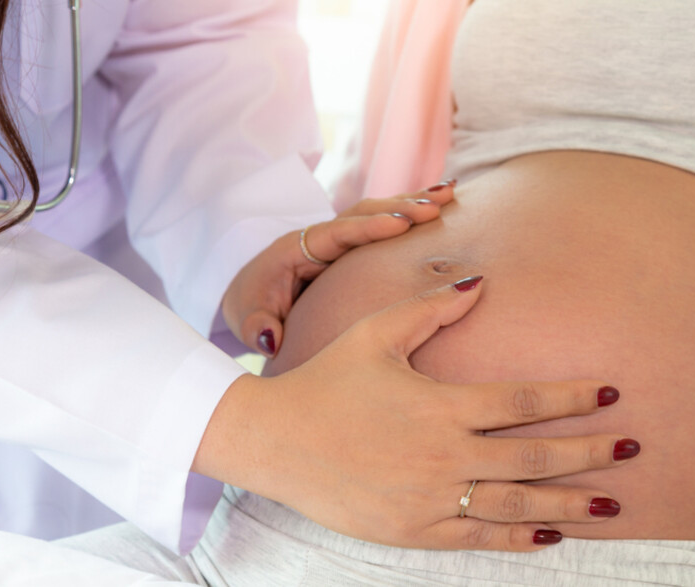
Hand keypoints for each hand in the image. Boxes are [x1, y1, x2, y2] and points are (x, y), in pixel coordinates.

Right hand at [195, 277, 638, 550]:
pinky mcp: (415, 531)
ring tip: (614, 502)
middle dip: (590, 452)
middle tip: (633, 447)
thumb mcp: (376, 333)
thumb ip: (432, 310)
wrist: (275, 442)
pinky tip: (554, 533)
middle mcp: (445, 455)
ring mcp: (432, 498)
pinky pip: (480, 539)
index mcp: (442, 404)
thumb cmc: (327, 380)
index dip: (574, 399)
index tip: (612, 395)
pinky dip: (520, 538)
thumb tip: (482, 284)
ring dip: (571, 502)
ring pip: (517, 505)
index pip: (525, 402)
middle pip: (535, 457)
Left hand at [221, 180, 455, 356]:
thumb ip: (255, 327)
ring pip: (378, 212)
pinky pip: (384, 224)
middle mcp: (322, 236)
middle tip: (435, 207)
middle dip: (400, 208)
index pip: (337, 234)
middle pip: (363, 214)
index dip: (368, 227)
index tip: (400, 223)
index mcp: (297, 249)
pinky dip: (412, 212)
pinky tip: (443, 202)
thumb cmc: (252, 307)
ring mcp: (340, 238)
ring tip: (449, 194)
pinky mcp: (353, 245)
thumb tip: (270, 338)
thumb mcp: (245, 319)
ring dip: (413, 202)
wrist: (251, 295)